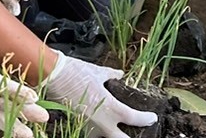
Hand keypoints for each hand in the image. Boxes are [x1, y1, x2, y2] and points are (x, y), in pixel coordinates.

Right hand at [41, 52, 157, 137]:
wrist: (54, 77)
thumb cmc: (77, 73)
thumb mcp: (99, 72)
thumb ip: (111, 76)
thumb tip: (120, 74)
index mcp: (112, 108)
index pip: (135, 119)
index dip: (146, 119)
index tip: (152, 118)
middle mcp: (102, 122)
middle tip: (139, 134)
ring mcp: (89, 127)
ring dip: (110, 135)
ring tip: (115, 130)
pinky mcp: (78, 126)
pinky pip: (90, 134)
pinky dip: (96, 131)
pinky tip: (98, 126)